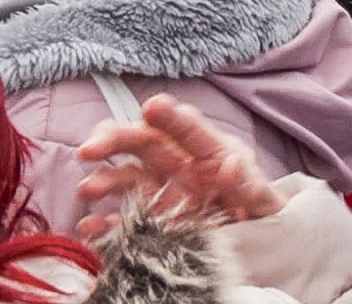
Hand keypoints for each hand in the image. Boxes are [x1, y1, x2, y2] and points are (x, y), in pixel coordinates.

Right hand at [72, 94, 286, 239]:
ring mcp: (161, 191)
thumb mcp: (264, 199)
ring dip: (103, 180)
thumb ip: (249, 184)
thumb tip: (231, 164)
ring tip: (87, 190)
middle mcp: (177, 164)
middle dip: (114, 139)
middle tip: (91, 147)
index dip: (168, 116)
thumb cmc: (260, 209)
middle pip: (142, 143)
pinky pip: (124, 218)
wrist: (258, 243)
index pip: (186, 128)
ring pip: (126, 177)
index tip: (151, 107)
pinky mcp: (152, 221)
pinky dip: (105, 223)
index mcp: (207, 151)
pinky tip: (89, 226)